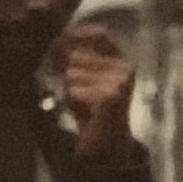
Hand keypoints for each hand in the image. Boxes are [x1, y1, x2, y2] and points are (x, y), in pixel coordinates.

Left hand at [55, 26, 135, 163]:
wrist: (108, 147)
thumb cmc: (94, 112)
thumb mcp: (86, 79)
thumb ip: (76, 58)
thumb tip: (56, 39)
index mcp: (123, 60)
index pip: (98, 34)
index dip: (75, 35)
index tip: (59, 42)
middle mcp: (126, 68)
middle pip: (77, 56)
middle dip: (70, 76)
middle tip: (82, 98)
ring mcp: (120, 81)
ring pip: (72, 74)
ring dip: (71, 92)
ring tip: (85, 107)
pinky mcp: (110, 96)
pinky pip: (74, 90)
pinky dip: (73, 103)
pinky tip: (87, 115)